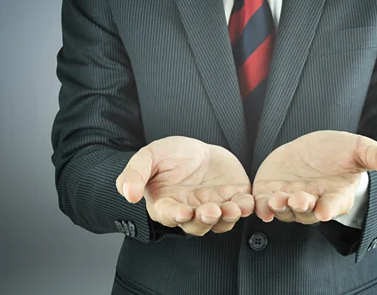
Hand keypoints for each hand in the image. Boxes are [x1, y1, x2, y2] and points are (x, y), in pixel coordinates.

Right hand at [116, 136, 253, 235]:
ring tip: (233, 208)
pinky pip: (241, 208)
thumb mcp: (148, 156)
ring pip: (221, 222)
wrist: (197, 150)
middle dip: (205, 219)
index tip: (183, 212)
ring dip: (228, 218)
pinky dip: (245, 208)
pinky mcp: (233, 199)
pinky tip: (248, 203)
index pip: (170, 215)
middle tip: (210, 210)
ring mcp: (213, 208)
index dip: (176, 216)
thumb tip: (128, 195)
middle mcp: (191, 212)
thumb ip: (134, 174)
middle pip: (198, 225)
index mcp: (167, 205)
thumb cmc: (169, 156)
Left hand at [253, 130, 376, 223]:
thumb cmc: (341, 153)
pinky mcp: (272, 192)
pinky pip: (266, 205)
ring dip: (281, 208)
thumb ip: (375, 157)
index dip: (328, 208)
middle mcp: (313, 202)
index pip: (333, 205)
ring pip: (285, 211)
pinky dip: (263, 208)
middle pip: (306, 211)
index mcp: (336, 195)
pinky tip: (260, 207)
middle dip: (302, 206)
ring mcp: (291, 199)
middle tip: (297, 199)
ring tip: (277, 199)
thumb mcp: (360, 150)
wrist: (316, 150)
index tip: (324, 210)